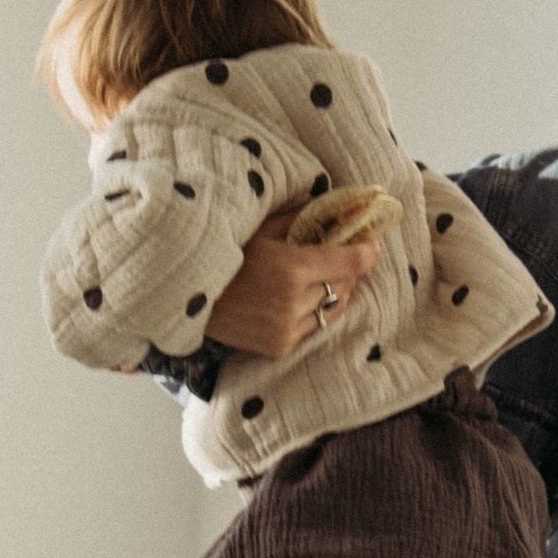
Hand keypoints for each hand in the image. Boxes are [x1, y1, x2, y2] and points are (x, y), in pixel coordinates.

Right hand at [205, 209, 380, 356]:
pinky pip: (316, 326)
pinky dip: (315, 310)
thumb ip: (304, 220)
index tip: (370, 243)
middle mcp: (293, 303)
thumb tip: (343, 211)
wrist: (187, 297)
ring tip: (319, 276)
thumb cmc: (225, 255)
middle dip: (347, 268)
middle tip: (341, 253)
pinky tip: (300, 297)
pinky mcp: (280, 347)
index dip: (366, 251)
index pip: (351, 263)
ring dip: (334, 290)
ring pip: (334, 308)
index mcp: (291, 269)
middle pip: (346, 285)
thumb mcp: (263, 229)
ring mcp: (287, 329)